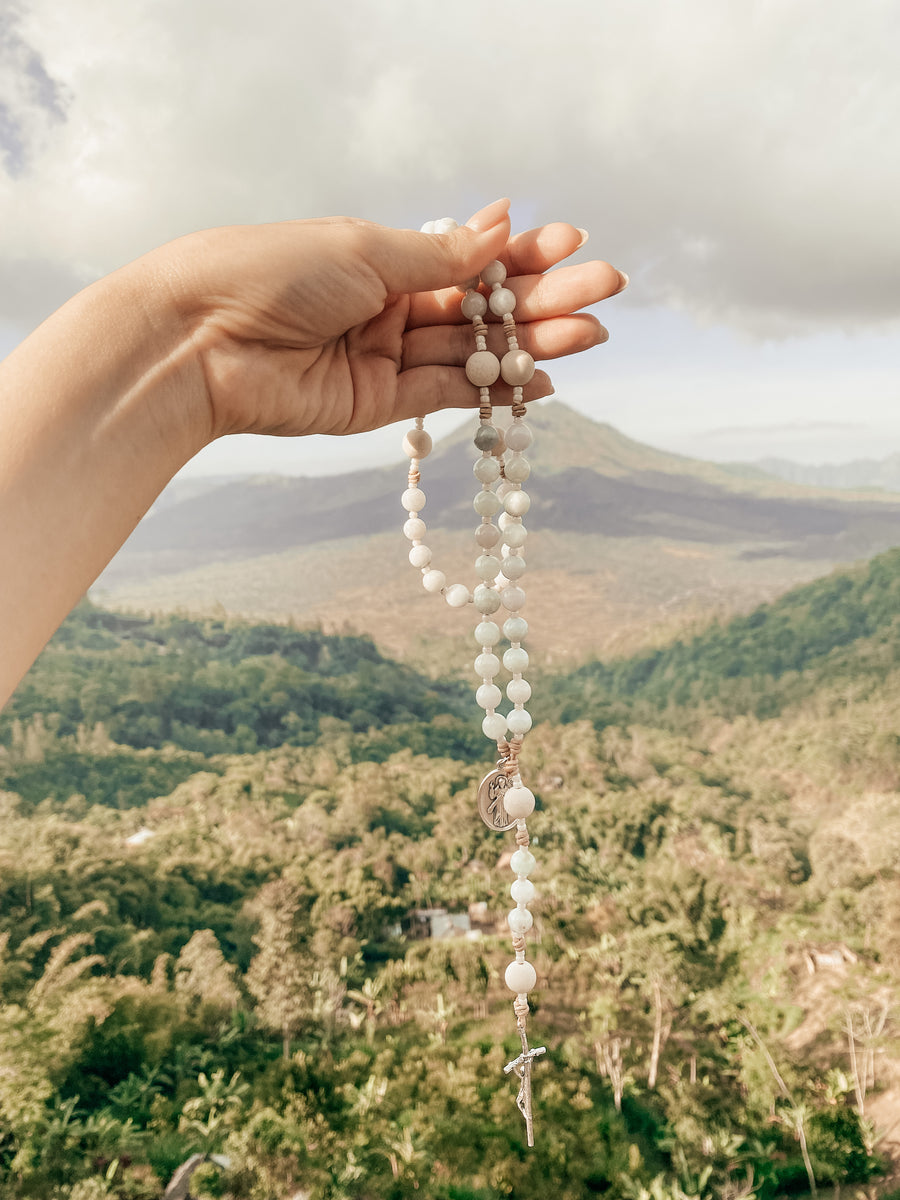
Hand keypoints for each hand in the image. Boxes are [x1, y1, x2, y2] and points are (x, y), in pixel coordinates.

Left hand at [161, 199, 624, 441]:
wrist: (202, 339)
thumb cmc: (274, 273)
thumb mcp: (364, 250)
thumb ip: (437, 256)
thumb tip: (499, 226)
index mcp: (383, 257)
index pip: (468, 256)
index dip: (520, 253)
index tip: (570, 243)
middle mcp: (389, 307)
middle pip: (481, 306)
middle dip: (543, 299)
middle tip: (605, 290)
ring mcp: (386, 357)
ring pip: (473, 351)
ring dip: (532, 345)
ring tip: (591, 334)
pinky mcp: (378, 405)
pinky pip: (447, 396)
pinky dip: (493, 391)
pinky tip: (543, 381)